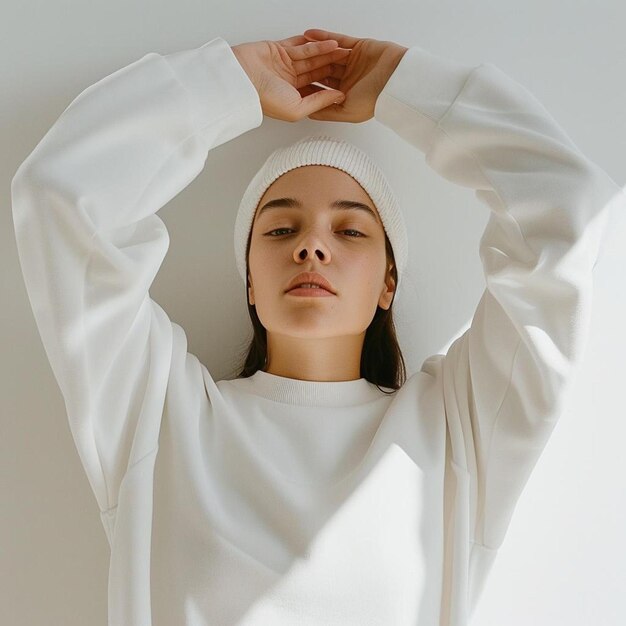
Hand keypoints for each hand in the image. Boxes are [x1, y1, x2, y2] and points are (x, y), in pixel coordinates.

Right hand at [230, 36, 350, 121]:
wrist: (242, 80)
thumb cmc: (264, 99)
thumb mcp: (298, 109)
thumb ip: (319, 102)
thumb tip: (339, 98)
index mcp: (294, 98)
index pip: (317, 91)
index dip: (333, 86)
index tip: (350, 82)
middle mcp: (290, 82)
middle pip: (316, 72)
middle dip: (333, 67)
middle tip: (350, 63)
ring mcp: (285, 65)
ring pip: (311, 58)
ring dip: (327, 53)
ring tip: (344, 50)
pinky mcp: (279, 50)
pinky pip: (300, 45)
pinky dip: (315, 44)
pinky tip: (329, 42)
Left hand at [300, 28, 408, 122]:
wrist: (396, 80)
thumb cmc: (376, 100)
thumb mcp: (347, 112)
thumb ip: (326, 111)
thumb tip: (308, 113)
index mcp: (345, 96)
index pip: (322, 91)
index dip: (307, 89)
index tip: (290, 88)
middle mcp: (348, 79)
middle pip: (323, 72)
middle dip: (307, 69)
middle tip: (288, 66)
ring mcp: (353, 62)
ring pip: (328, 56)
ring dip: (313, 51)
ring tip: (294, 47)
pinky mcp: (358, 46)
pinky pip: (337, 40)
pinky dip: (323, 37)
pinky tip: (309, 34)